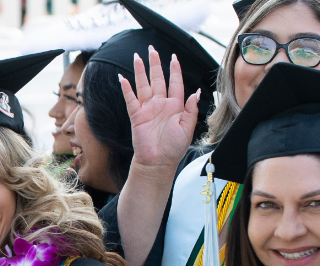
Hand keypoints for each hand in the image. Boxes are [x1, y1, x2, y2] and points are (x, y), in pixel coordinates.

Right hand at [120, 47, 201, 174]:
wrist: (158, 162)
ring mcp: (148, 109)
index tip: (173, 57)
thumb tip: (196, 92)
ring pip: (143, 85)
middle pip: (157, 79)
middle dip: (155, 63)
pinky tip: (123, 78)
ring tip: (137, 57)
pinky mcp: (137, 116)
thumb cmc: (173, 148)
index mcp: (175, 106)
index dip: (174, 69)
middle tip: (151, 49)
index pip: (175, 82)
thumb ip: (191, 109)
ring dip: (140, 71)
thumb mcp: (188, 128)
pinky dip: (126, 88)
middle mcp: (160, 104)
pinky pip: (131, 99)